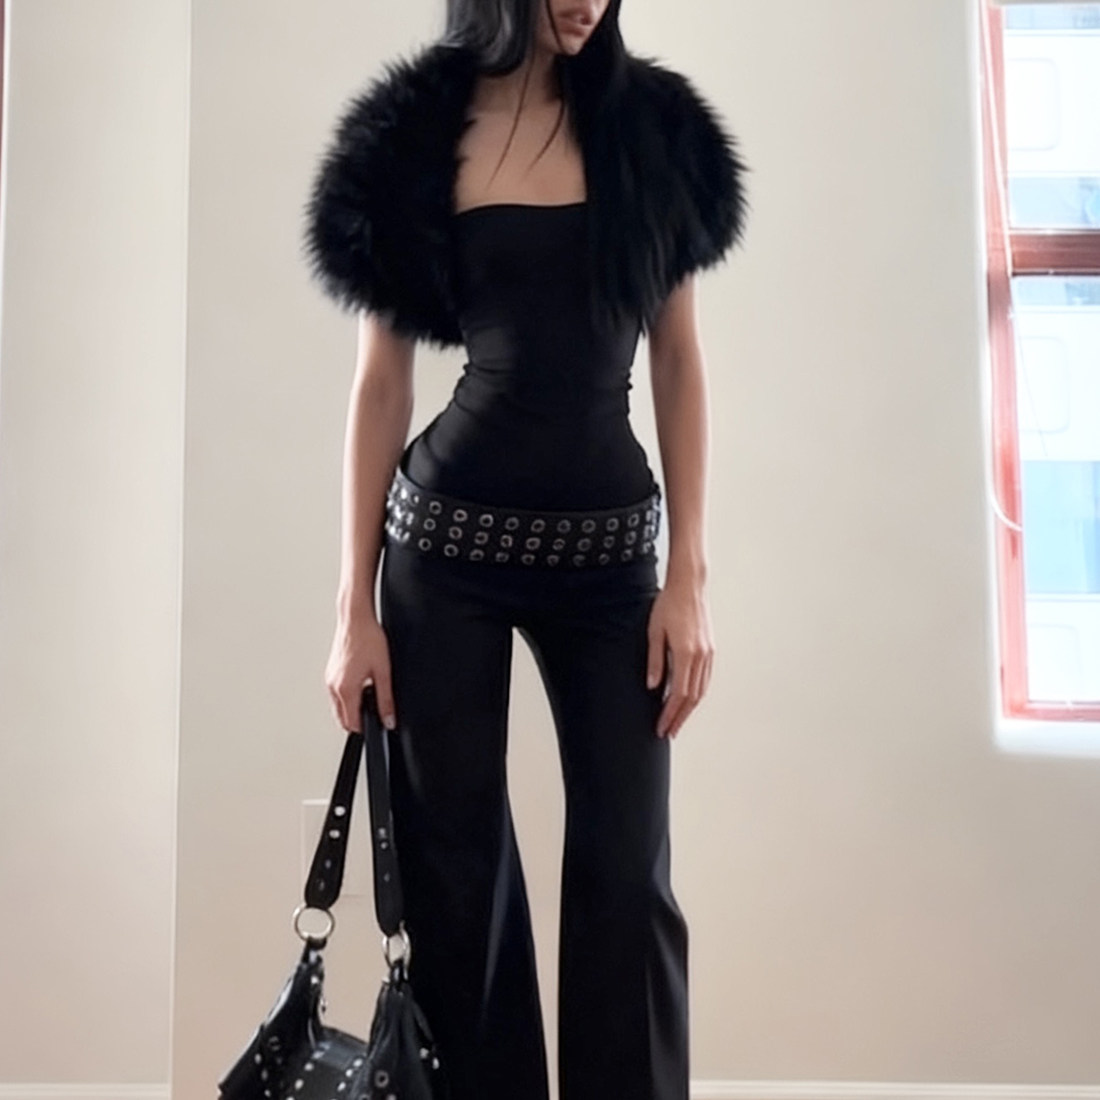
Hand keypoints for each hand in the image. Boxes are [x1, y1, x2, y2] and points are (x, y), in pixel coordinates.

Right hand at [325, 610, 397, 732]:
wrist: (356, 619)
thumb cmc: (368, 639)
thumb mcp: (383, 672)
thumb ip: (385, 699)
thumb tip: (389, 720)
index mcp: (345, 689)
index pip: (351, 724)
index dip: (366, 728)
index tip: (378, 725)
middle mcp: (333, 686)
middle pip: (342, 718)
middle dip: (358, 721)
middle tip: (376, 713)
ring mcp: (329, 679)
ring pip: (338, 707)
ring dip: (351, 709)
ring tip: (369, 695)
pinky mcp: (330, 672)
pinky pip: (336, 694)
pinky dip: (347, 697)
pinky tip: (361, 685)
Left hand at [645, 577, 714, 737]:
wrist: (689, 586)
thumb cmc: (668, 605)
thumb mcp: (654, 632)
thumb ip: (655, 661)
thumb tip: (652, 687)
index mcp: (686, 653)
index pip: (678, 694)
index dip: (670, 714)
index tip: (661, 727)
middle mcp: (701, 656)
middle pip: (692, 698)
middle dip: (679, 718)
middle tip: (668, 732)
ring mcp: (708, 654)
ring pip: (701, 690)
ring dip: (689, 709)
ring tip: (677, 721)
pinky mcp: (710, 650)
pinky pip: (705, 679)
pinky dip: (697, 694)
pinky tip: (688, 700)